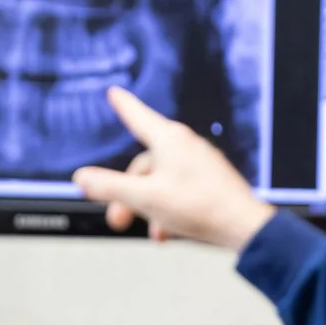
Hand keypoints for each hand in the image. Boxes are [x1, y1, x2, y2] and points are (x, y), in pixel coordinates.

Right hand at [71, 88, 275, 248]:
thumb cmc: (201, 207)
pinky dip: (168, 209)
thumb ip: (110, 187)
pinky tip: (168, 230)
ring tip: (153, 230)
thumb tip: (82, 177)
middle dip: (127, 193)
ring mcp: (200, 163)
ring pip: (161, 181)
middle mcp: (186, 146)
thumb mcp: (145, 199)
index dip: (123, 105)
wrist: (243, 226)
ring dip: (149, 206)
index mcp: (170, 141)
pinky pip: (179, 190)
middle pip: (144, 163)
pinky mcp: (210, 181)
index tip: (115, 93)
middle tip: (119, 219)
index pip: (138, 116)